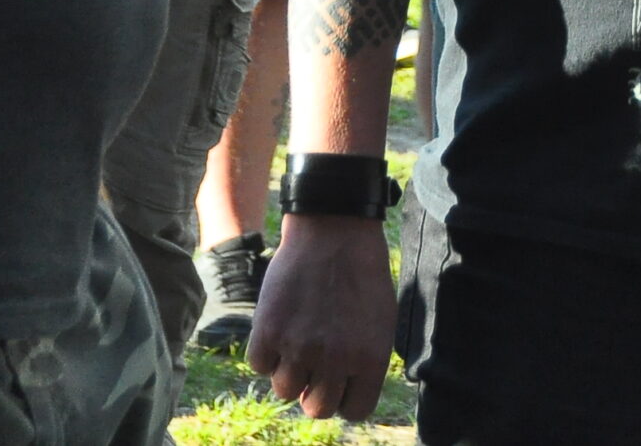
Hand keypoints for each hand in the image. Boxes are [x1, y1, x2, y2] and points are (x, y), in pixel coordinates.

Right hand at [249, 215, 396, 421]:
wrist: (333, 230)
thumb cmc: (361, 273)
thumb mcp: (380, 321)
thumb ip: (365, 362)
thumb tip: (345, 393)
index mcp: (370, 359)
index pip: (354, 411)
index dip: (344, 396)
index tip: (338, 381)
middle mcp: (336, 359)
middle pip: (317, 408)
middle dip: (314, 391)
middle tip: (313, 366)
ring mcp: (300, 347)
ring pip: (284, 390)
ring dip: (288, 370)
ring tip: (296, 339)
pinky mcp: (269, 330)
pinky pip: (259, 364)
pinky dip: (265, 351)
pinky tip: (278, 326)